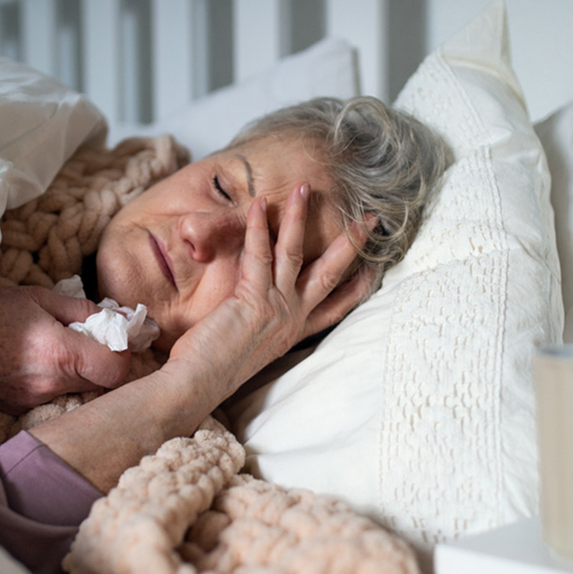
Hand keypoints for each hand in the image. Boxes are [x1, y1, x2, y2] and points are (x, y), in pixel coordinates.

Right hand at [0, 285, 130, 414]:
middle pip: (100, 383)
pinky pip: (50, 396)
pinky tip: (32, 360)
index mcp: (59, 354)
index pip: (117, 370)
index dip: (122, 352)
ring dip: (75, 371)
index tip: (113, 337)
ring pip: (75, 390)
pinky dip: (52, 380)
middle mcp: (48, 385)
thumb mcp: (40, 298)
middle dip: (100, 360)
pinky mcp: (15, 408)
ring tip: (51, 346)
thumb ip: (86, 311)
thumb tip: (122, 319)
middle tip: (84, 337)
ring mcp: (30, 401)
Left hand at [164, 182, 374, 402]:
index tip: (375, 268)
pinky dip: (259, 227)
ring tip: (306, 187)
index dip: (358, 287)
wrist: (197, 386)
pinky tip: (261, 203)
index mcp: (293, 333)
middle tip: (371, 219)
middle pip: (332, 274)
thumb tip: (251, 308)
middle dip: (353, 244)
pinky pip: (260, 254)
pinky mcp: (253, 300)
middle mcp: (292, 320)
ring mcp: (276, 309)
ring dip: (301, 217)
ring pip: (296, 254)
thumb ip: (259, 324)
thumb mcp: (249, 345)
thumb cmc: (213, 371)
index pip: (336, 308)